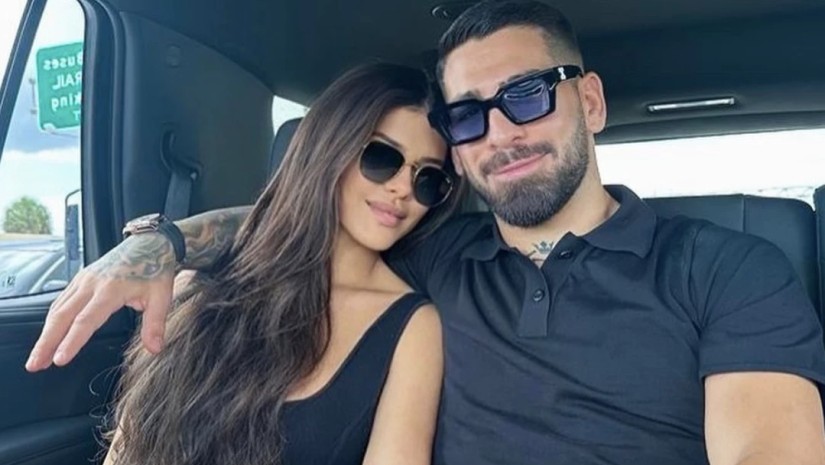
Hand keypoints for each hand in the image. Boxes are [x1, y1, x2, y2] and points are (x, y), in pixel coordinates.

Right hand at [25, 234, 176, 371]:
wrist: (149, 242)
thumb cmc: (155, 268)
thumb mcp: (162, 295)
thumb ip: (155, 323)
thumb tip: (154, 349)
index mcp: (111, 289)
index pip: (86, 320)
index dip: (71, 341)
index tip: (59, 359)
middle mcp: (91, 284)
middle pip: (62, 316)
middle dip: (46, 342)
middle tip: (35, 365)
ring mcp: (83, 280)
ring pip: (57, 309)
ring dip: (45, 334)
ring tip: (38, 358)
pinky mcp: (80, 279)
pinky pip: (61, 301)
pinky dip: (51, 320)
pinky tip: (47, 335)